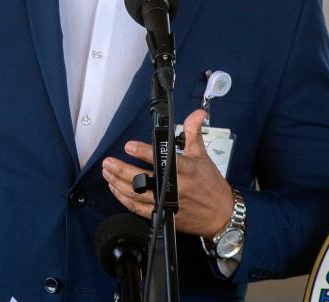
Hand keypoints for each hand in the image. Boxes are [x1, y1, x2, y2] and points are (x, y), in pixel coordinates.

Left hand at [101, 108, 233, 238]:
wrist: (222, 214)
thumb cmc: (211, 184)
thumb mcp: (202, 155)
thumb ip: (193, 132)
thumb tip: (197, 113)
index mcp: (184, 170)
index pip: (161, 159)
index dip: (143, 152)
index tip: (129, 146)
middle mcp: (174, 187)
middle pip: (142, 179)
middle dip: (122, 170)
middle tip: (108, 162)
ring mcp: (167, 203)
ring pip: (136, 194)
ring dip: (118, 183)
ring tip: (107, 172)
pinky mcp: (163, 214)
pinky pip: (138, 207)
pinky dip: (123, 198)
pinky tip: (115, 188)